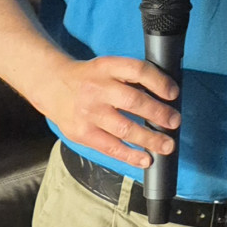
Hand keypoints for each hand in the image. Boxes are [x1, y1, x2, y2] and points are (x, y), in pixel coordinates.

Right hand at [37, 54, 180, 168]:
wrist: (52, 85)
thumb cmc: (89, 78)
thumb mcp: (108, 67)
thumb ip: (131, 77)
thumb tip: (165, 95)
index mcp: (107, 67)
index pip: (138, 70)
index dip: (159, 82)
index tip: (174, 93)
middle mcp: (97, 89)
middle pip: (133, 101)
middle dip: (159, 113)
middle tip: (175, 121)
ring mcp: (89, 113)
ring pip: (124, 128)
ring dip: (150, 139)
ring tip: (167, 145)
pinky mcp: (82, 133)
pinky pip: (110, 147)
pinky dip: (130, 155)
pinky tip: (145, 159)